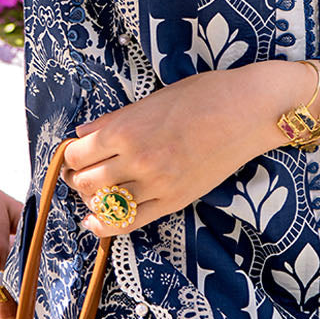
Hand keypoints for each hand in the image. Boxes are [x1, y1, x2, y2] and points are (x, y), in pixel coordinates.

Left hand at [62, 63, 290, 237]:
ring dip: (91, 198)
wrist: (249, 111)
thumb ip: (114, 120)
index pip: (77, 154)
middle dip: (76, 177)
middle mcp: (137, 160)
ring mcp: (156, 184)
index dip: (70, 156)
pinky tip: (95, 221)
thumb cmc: (204, 95)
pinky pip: (130, 222)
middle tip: (79, 171)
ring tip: (94, 189)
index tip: (74, 154)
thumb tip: (82, 135)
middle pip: (85, 181)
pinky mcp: (174, 201)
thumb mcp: (152, 99)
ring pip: (104, 204)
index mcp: (127, 129)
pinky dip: (106, 224)